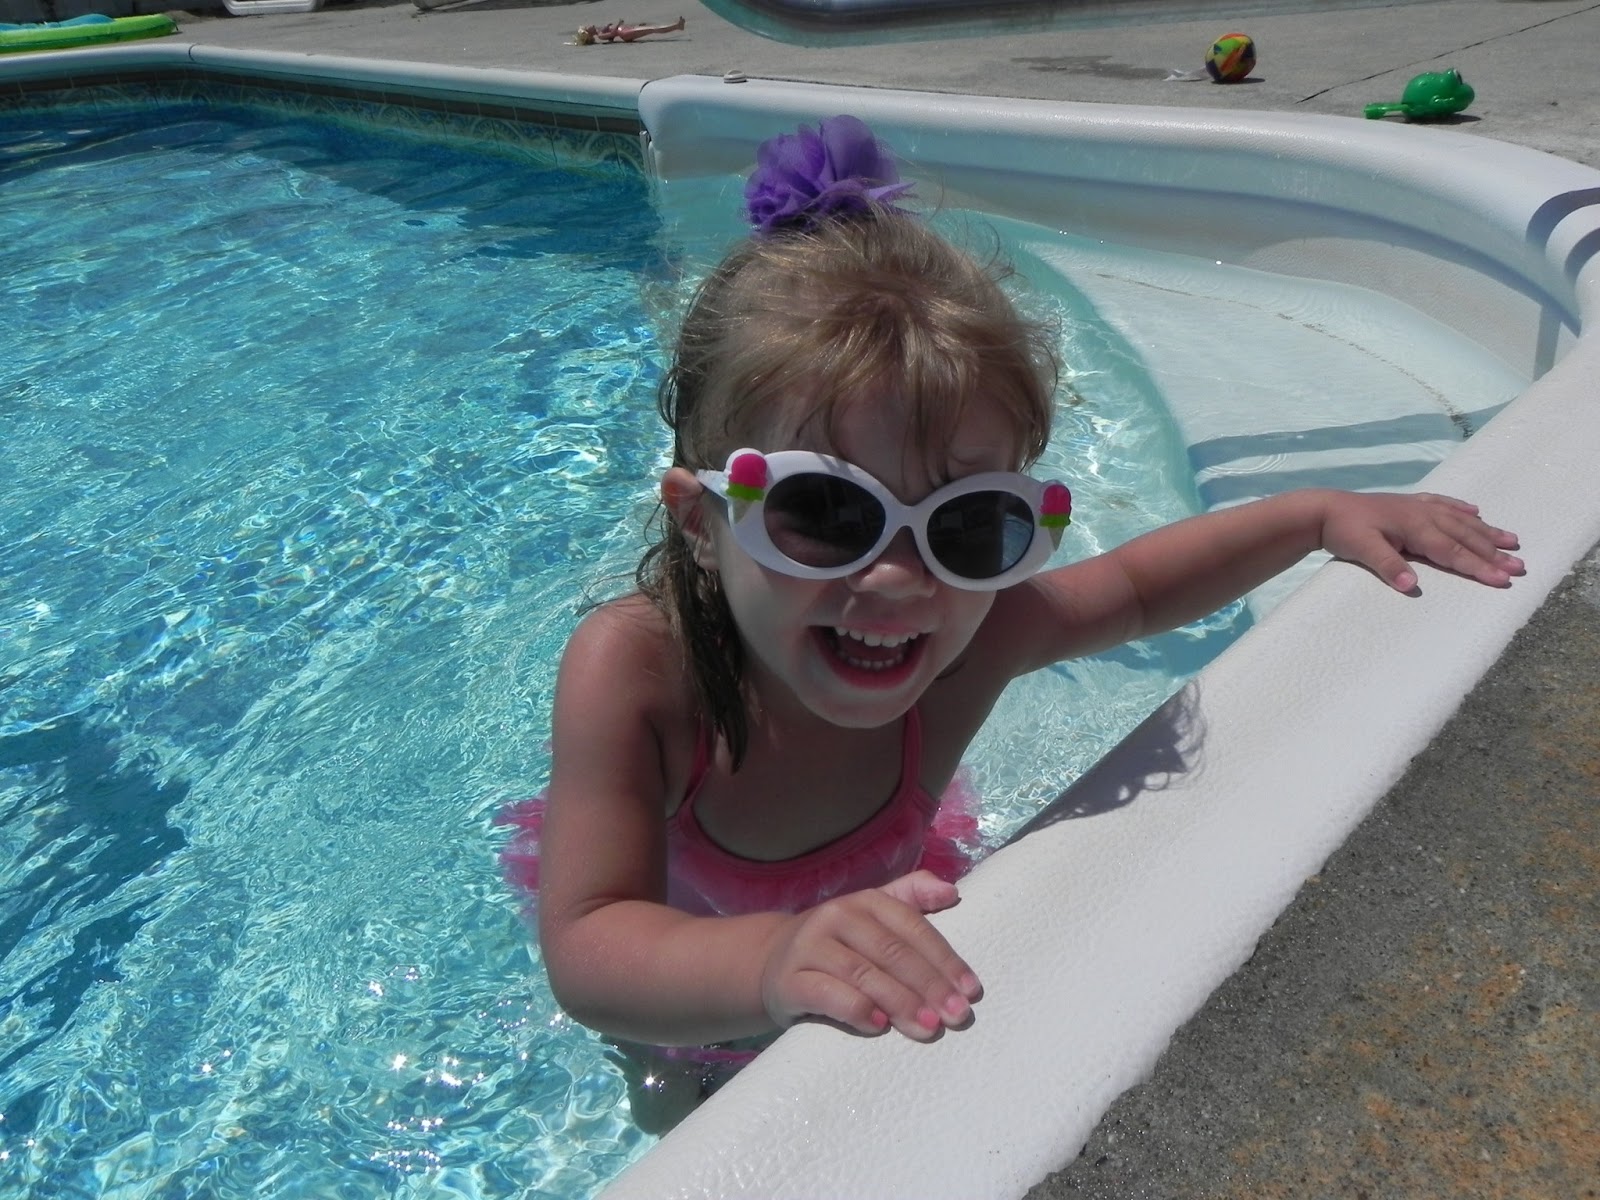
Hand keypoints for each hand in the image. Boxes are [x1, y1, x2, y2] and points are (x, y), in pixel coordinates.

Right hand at [758, 871, 982, 1040]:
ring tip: (928, 1026)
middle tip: (956, 1016)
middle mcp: (837, 917)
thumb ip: (912, 898)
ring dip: (900, 1001)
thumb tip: (953, 892)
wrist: (769, 962)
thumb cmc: (837, 944)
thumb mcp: (872, 916)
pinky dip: (855, 1009)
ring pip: (863, 973)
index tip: (971, 991)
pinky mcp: (789, 980)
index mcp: (865, 901)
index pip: (912, 927)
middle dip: (929, 985)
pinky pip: (826, 994)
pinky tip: (879, 1026)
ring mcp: (810, 947)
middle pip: (891, 952)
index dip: (944, 959)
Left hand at [1319, 491, 1523, 591]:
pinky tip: (1476, 511)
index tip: (1503, 580)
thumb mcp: (1363, 550)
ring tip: (1512, 540)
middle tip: (1520, 567)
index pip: (1453, 552)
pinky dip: (1462, 509)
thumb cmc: (1344, 530)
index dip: (1479, 567)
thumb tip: (1411, 586)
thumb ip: (1388, 566)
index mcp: (1415, 527)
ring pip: (1461, 520)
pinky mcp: (1410, 503)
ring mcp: (1418, 506)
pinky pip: (1444, 504)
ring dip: (1487, 531)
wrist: (1324, 508)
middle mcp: (1423, 514)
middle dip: (1494, 553)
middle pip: (1465, 537)